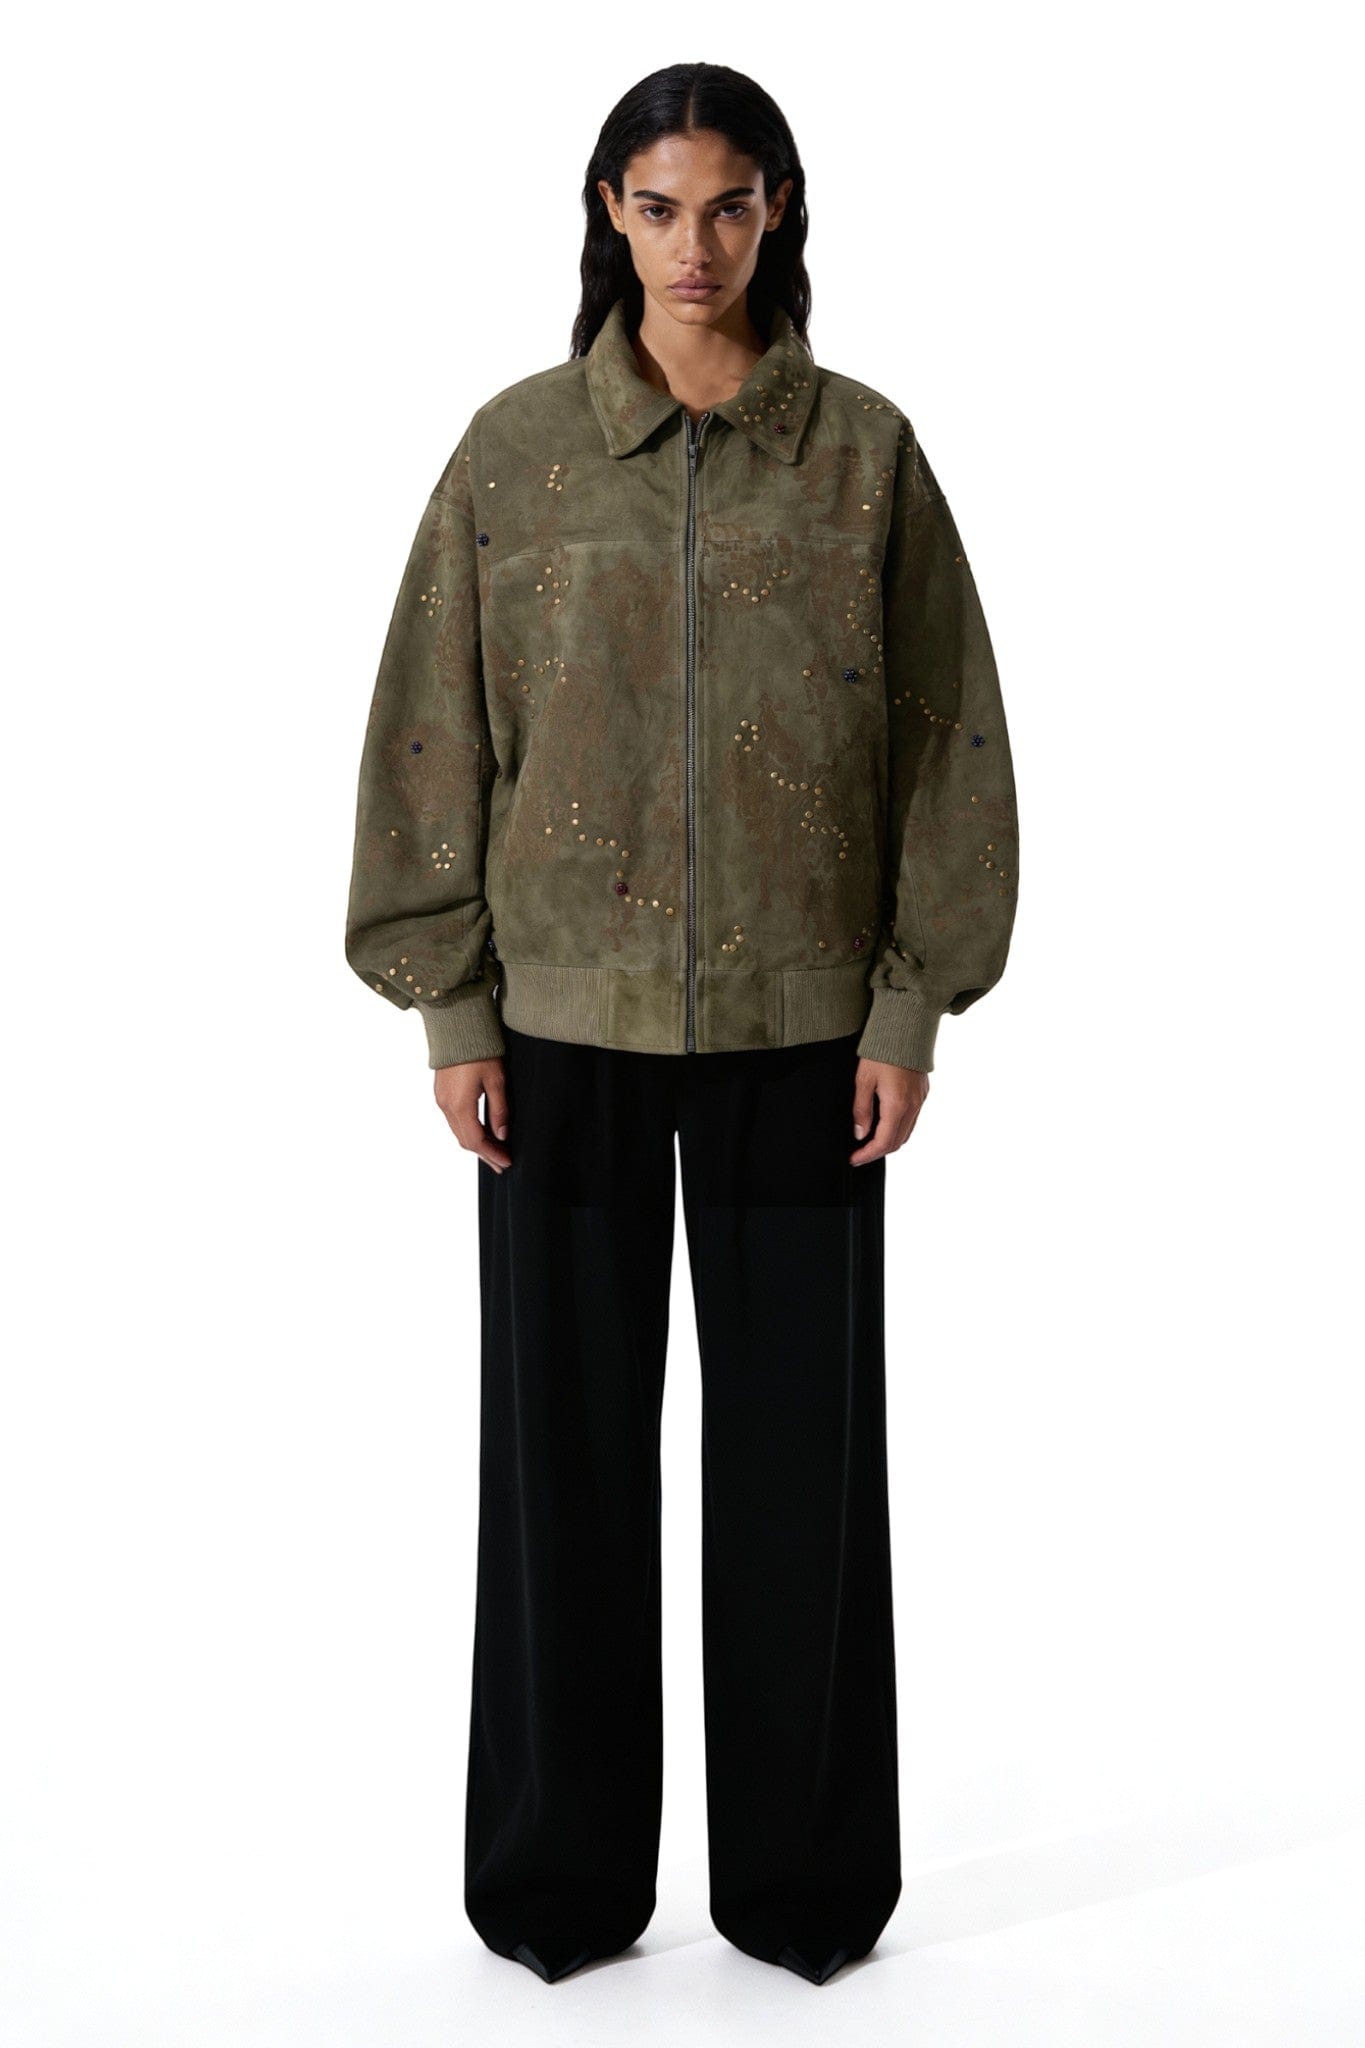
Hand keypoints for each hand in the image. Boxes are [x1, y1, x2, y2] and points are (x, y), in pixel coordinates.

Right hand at [434, 1057, 510, 1171]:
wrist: (457, 1027)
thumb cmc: (479, 1050)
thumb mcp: (496, 1081)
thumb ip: (499, 1111)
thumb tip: (502, 1135)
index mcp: (460, 1105)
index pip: (476, 1141)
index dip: (492, 1154)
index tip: (507, 1162)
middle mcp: (446, 1106)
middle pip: (465, 1140)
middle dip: (484, 1154)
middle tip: (502, 1163)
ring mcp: (441, 1100)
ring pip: (458, 1131)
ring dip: (476, 1144)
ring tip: (493, 1152)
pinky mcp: (441, 1093)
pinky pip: (453, 1120)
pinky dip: (467, 1131)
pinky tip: (480, 1132)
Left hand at [850, 1058, 928, 1164]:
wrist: (905, 1028)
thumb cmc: (882, 1051)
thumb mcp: (863, 1080)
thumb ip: (861, 1110)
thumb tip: (860, 1134)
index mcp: (897, 1105)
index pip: (883, 1143)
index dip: (867, 1155)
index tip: (853, 1159)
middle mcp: (913, 1106)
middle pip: (896, 1142)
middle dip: (877, 1152)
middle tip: (859, 1154)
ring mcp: (920, 1100)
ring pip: (906, 1133)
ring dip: (889, 1142)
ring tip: (869, 1142)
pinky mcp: (923, 1093)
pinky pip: (912, 1120)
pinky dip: (898, 1129)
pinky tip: (885, 1125)